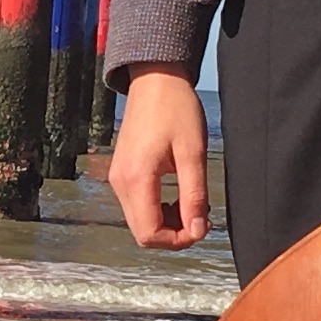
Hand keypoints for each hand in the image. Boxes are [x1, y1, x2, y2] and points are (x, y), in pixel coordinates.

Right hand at [108, 66, 210, 249]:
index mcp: (137, 178)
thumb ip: (194, 195)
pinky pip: (138, 206)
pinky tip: (177, 194)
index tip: (202, 227)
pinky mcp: (122, 173)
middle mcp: (120, 183)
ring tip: (191, 202)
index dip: (178, 240)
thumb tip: (198, 231)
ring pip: (140, 221)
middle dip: (174, 234)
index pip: (150, 233)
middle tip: (200, 216)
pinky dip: (158, 209)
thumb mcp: (192, 153)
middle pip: (142, 232)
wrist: (155, 80)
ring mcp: (118, 178)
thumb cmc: (176, 109)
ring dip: (167, 222)